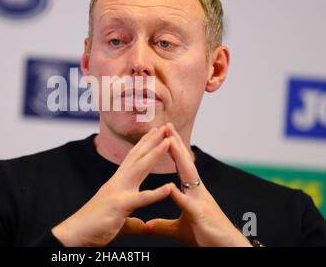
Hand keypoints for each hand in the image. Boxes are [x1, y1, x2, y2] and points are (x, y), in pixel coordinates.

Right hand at [52, 126, 172, 246]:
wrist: (74, 234)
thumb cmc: (94, 227)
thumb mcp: (119, 223)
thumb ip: (134, 223)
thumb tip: (144, 227)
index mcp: (118, 184)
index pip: (133, 160)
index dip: (144, 146)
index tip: (155, 134)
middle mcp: (118, 183)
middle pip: (137, 157)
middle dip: (151, 141)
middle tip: (164, 127)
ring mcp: (118, 192)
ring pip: (140, 169)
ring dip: (155, 154)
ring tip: (168, 141)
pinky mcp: (119, 206)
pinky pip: (140, 199)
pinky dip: (155, 193)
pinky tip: (169, 187)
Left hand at [146, 123, 250, 246]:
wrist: (227, 249)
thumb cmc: (206, 237)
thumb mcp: (180, 229)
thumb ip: (163, 224)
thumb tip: (148, 224)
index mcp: (191, 193)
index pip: (180, 166)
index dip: (171, 151)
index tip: (162, 135)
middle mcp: (197, 193)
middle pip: (185, 164)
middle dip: (175, 144)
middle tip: (166, 125)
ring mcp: (200, 203)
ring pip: (189, 177)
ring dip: (180, 159)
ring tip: (170, 141)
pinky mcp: (201, 217)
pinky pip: (189, 206)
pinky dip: (180, 196)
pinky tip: (171, 187)